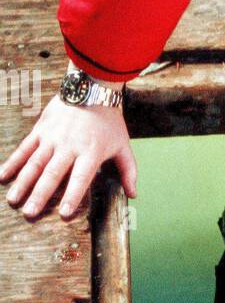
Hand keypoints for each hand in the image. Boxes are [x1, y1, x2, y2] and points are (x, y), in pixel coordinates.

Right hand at [0, 95, 136, 219]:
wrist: (91, 88)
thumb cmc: (109, 121)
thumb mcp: (123, 145)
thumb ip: (128, 171)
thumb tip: (133, 195)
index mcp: (90, 152)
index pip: (80, 178)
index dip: (72, 196)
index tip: (64, 214)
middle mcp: (69, 146)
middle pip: (52, 173)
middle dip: (40, 195)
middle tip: (30, 213)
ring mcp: (52, 137)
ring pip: (34, 163)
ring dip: (23, 182)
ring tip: (13, 200)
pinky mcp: (40, 129)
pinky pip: (24, 148)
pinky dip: (13, 162)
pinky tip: (2, 176)